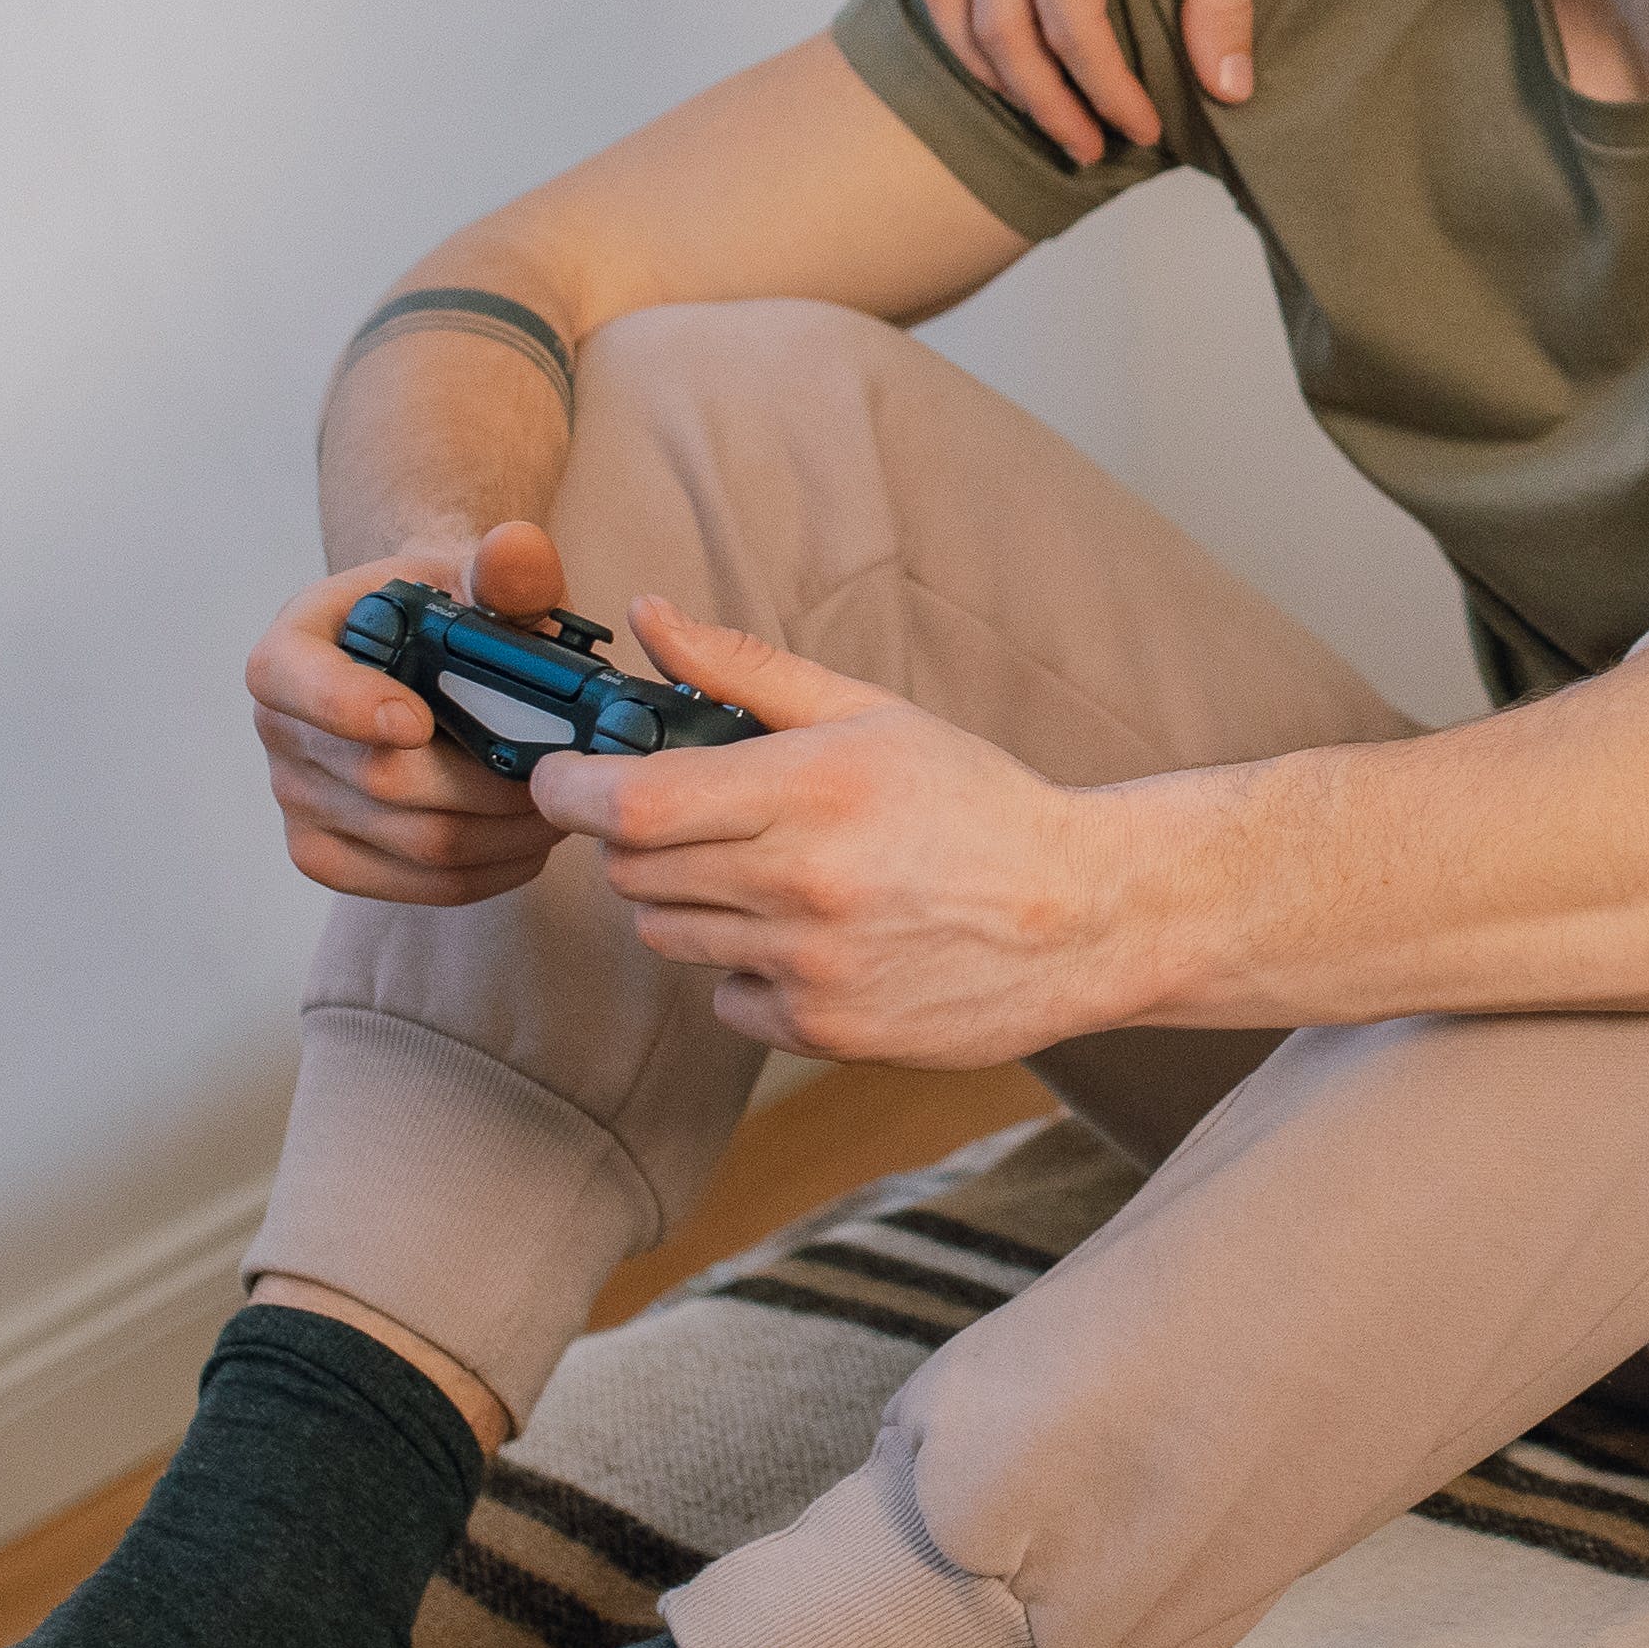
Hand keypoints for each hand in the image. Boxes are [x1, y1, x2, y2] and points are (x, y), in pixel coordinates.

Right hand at [249, 519, 574, 904]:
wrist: (426, 658)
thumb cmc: (450, 613)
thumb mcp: (479, 575)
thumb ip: (506, 565)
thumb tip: (518, 552)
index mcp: (294, 646)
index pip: (290, 679)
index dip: (346, 705)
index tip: (417, 720)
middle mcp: (278, 726)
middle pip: (380, 779)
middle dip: (486, 786)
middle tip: (569, 778)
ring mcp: (295, 798)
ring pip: (410, 842)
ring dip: (502, 835)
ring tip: (566, 807)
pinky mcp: (326, 855)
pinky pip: (409, 885)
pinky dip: (485, 873)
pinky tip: (530, 845)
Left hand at [531, 597, 1162, 1064]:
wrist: (1083, 914)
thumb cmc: (977, 802)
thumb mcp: (872, 714)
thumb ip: (747, 670)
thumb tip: (650, 618)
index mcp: (811, 789)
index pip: (633, 803)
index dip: (571, 790)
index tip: (565, 779)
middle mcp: (804, 882)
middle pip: (633, 872)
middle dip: (640, 840)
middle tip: (694, 820)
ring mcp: (812, 965)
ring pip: (669, 936)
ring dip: (691, 904)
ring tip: (769, 878)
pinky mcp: (825, 1029)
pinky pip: (725, 999)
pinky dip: (747, 972)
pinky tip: (811, 940)